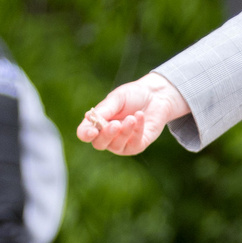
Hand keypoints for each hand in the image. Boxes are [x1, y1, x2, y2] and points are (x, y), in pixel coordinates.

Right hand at [75, 74, 189, 155]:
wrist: (156, 96)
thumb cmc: (133, 96)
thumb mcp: (117, 99)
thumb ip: (105, 109)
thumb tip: (88, 117)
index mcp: (97, 123)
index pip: (85, 133)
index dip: (86, 134)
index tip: (92, 131)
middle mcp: (107, 136)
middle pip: (99, 144)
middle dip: (106, 135)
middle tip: (116, 124)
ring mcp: (122, 143)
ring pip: (116, 146)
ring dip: (124, 132)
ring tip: (132, 117)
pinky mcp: (138, 145)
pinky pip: (134, 144)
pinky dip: (137, 130)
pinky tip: (140, 116)